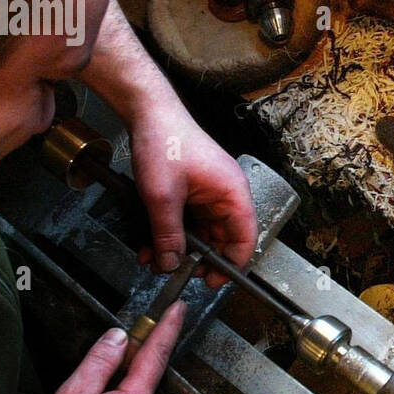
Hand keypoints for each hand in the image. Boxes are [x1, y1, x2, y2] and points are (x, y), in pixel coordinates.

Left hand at [128, 105, 258, 288]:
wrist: (148, 112)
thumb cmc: (165, 142)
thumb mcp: (163, 196)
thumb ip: (168, 234)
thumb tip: (172, 264)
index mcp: (233, 193)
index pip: (245, 238)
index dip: (232, 264)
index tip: (213, 281)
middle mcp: (226, 194)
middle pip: (222, 238)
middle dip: (199, 259)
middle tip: (179, 273)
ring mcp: (210, 192)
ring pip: (202, 231)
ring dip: (180, 247)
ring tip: (157, 259)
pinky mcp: (194, 190)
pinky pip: (189, 219)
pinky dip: (172, 232)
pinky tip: (152, 243)